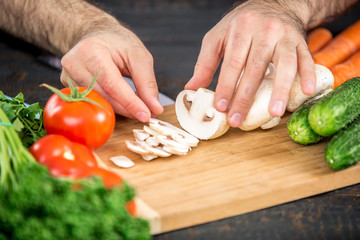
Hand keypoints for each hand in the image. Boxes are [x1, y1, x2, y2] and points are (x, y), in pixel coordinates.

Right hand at [60, 26, 162, 121]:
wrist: (97, 35)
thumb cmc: (118, 43)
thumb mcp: (138, 55)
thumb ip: (146, 82)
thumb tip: (154, 108)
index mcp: (90, 51)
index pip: (111, 84)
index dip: (130, 102)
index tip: (146, 115)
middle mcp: (74, 64)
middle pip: (104, 96)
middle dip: (128, 108)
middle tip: (147, 114)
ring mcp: (68, 77)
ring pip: (98, 103)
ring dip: (120, 109)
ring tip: (137, 107)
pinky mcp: (69, 88)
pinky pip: (92, 103)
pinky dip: (110, 106)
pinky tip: (122, 103)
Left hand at [185, 0, 315, 126]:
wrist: (273, 4)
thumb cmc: (241, 24)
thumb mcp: (218, 37)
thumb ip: (205, 63)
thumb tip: (191, 88)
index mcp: (240, 30)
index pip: (232, 62)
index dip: (226, 86)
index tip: (220, 107)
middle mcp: (264, 31)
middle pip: (255, 67)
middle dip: (245, 96)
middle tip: (237, 119)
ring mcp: (284, 36)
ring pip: (284, 64)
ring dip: (280, 89)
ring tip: (274, 112)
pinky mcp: (300, 41)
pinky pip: (306, 58)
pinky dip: (308, 74)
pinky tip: (306, 92)